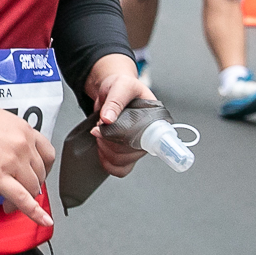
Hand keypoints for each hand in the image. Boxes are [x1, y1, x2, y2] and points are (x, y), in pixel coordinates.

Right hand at [0, 100, 56, 226]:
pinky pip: (22, 199)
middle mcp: (22, 145)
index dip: (42, 169)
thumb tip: (6, 151)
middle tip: (18, 189)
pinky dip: (35, 213)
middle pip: (39, 174)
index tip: (36, 174)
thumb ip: (7, 135)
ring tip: (9, 202)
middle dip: (30, 185)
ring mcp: (12, 162)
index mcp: (23, 129)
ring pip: (31, 188)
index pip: (46, 154)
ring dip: (24, 198)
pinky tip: (43, 221)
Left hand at [88, 55, 154, 176]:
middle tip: (101, 125)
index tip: (113, 133)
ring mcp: (137, 147)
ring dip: (105, 149)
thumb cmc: (121, 86)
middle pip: (131, 152)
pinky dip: (108, 163)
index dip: (130, 138)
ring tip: (100, 132)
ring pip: (122, 161)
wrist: (111, 90)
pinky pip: (120, 169)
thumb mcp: (120, 85)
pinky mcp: (126, 153)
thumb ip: (115, 100)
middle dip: (110, 139)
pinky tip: (101, 150)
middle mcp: (149, 136)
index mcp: (155, 120)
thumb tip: (108, 119)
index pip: (150, 140)